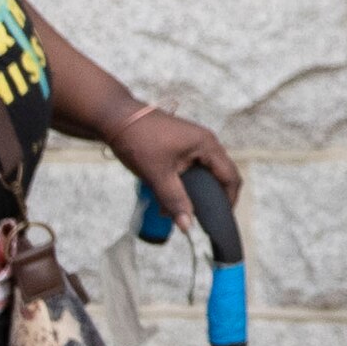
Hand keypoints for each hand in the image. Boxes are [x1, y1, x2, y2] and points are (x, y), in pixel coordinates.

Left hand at [100, 102, 241, 221]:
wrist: (115, 118)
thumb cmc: (138, 140)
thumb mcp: (158, 174)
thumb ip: (175, 200)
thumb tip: (188, 227)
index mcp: (207, 145)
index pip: (231, 177)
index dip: (229, 200)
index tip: (219, 221)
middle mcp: (205, 142)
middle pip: (219, 176)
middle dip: (208, 199)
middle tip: (196, 217)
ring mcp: (193, 142)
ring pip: (202, 173)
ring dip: (192, 193)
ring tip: (173, 209)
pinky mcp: (180, 145)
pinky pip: (190, 168)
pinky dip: (182, 184)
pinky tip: (164, 196)